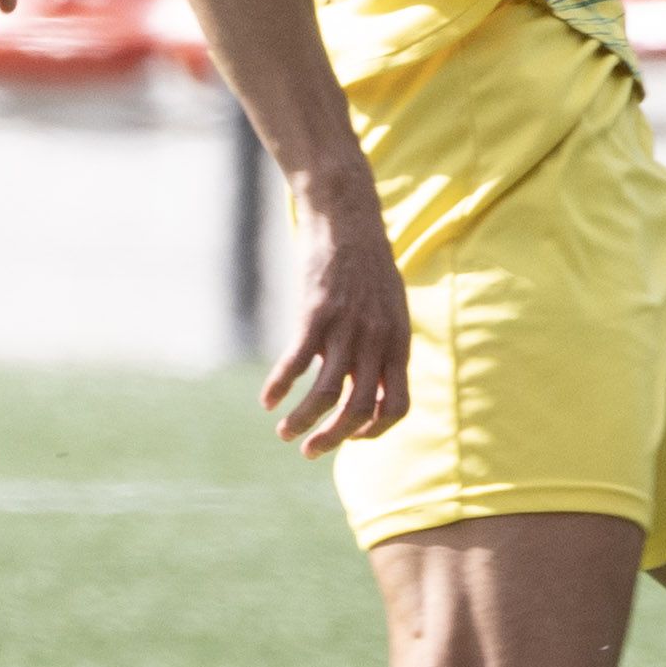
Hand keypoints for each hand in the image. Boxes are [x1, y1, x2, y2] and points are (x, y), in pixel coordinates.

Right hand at [259, 168, 411, 456]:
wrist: (347, 215)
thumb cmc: (366, 262)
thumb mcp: (388, 306)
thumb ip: (382, 343)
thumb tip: (369, 380)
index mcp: (398, 343)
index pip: (396, 406)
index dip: (375, 431)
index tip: (352, 436)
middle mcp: (376, 341)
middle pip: (359, 410)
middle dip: (333, 439)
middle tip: (310, 450)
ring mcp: (347, 328)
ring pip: (325, 395)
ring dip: (302, 421)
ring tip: (284, 432)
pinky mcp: (316, 313)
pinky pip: (296, 364)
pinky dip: (280, 387)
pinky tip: (267, 399)